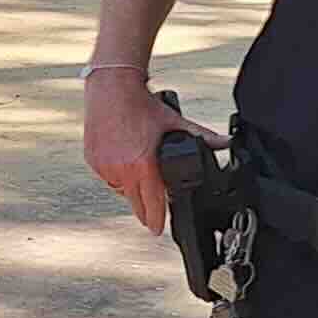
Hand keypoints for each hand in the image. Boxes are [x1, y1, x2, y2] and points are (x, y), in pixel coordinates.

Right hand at [82, 73, 216, 234]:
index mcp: (143, 165)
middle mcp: (121, 170)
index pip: (151, 205)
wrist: (112, 87)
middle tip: (152, 211)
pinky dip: (116, 175)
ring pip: (120, 190)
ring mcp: (105, 167)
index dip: (155, 220)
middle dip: (145, 208)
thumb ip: (202, 136)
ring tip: (139, 172)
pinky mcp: (93, 161)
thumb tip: (225, 143)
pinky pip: (107, 178)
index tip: (156, 229)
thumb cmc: (140, 105)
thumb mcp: (174, 121)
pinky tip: (124, 161)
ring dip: (131, 188)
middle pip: (135, 204)